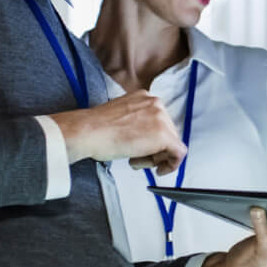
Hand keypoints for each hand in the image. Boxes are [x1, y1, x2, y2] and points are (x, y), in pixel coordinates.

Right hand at [50, 90, 186, 173]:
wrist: (88, 132)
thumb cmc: (96, 129)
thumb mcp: (121, 117)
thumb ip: (137, 122)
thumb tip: (144, 138)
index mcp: (145, 97)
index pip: (159, 121)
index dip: (152, 140)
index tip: (143, 149)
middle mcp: (156, 103)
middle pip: (168, 132)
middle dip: (155, 149)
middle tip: (137, 158)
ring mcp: (162, 118)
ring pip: (172, 143)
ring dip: (157, 157)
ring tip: (136, 160)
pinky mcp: (164, 135)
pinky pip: (178, 153)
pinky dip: (171, 164)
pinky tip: (158, 170)